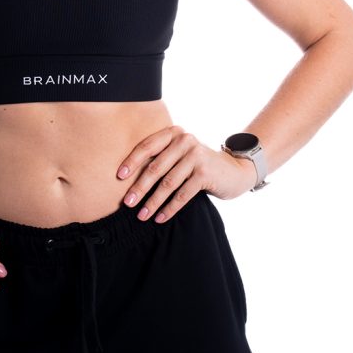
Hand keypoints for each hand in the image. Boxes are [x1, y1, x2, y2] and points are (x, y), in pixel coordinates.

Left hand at [116, 125, 256, 222]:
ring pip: (168, 184)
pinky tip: (160, 218)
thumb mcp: (180, 154)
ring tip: (141, 215)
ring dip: (152, 202)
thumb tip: (128, 178)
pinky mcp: (205, 173)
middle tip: (127, 203)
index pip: (147, 146)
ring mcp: (196, 156)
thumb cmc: (198, 164)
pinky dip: (169, 208)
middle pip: (155, 168)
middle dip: (139, 187)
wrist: (234, 171)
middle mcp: (184, 141)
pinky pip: (182, 194)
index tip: (118, 177)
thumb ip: (161, 158)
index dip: (132, 161)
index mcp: (174, 134)